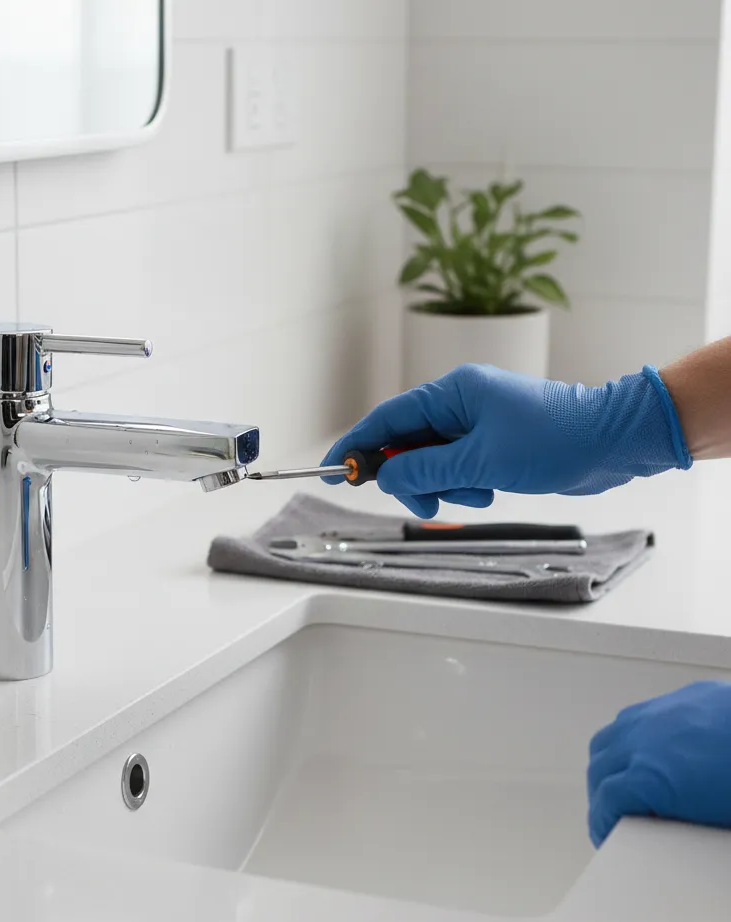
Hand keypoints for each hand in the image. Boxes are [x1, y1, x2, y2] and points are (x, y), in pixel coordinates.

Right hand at [320, 363, 690, 518]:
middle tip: (425, 503)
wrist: (612, 442)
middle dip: (412, 477)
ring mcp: (476, 423)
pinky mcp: (492, 443)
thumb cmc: (554, 440)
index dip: (357, 444)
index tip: (335, 469)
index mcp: (452, 392)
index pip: (387, 418)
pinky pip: (458, 468)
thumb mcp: (480, 460)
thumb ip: (425, 469)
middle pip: (407, 443)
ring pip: (433, 461)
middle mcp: (460, 403)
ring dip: (445, 485)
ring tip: (477, 494)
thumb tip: (385, 477)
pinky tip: (491, 490)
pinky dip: (465, 485)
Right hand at [587, 681, 730, 846]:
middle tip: (615, 816)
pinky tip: (652, 750)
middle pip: (599, 768)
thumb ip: (686, 828)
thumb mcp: (720, 823)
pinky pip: (637, 718)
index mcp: (652, 778)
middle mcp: (644, 741)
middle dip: (601, 795)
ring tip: (624, 781)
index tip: (607, 835)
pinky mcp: (681, 699)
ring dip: (610, 762)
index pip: (606, 802)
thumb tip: (680, 839)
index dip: (602, 824)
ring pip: (610, 738)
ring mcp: (660, 715)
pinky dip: (632, 738)